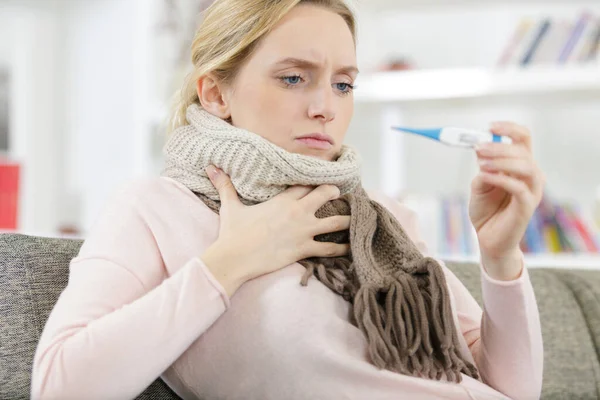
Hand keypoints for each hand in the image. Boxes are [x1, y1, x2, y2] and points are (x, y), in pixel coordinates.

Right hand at [201, 165, 350, 295]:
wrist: (234, 258)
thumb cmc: (233, 232)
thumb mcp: (230, 206)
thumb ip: (225, 185)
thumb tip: (211, 167)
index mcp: (283, 199)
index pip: (306, 183)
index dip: (315, 179)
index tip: (323, 176)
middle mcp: (298, 211)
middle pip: (325, 194)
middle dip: (334, 192)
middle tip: (340, 194)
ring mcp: (304, 230)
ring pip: (336, 221)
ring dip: (348, 219)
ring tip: (357, 217)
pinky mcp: (305, 249)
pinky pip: (331, 248)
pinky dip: (343, 248)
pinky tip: (354, 247)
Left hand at [469, 122, 544, 278]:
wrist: (487, 238)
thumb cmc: (486, 210)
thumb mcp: (479, 183)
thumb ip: (483, 166)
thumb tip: (480, 147)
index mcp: (520, 165)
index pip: (523, 138)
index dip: (509, 129)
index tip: (489, 126)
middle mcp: (531, 175)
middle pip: (523, 150)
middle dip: (499, 146)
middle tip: (478, 147)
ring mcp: (532, 191)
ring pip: (525, 166)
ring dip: (501, 160)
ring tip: (480, 163)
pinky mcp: (527, 206)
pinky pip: (518, 187)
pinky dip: (500, 178)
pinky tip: (484, 176)